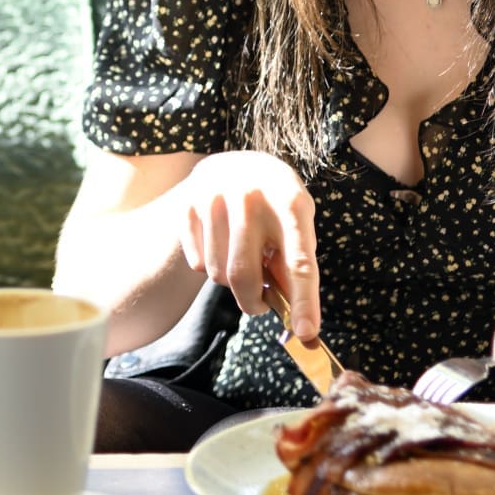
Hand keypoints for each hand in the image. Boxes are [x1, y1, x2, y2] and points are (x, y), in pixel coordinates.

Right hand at [175, 150, 320, 337]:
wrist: (236, 162)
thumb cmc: (276, 202)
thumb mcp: (296, 221)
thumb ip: (295, 262)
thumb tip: (295, 314)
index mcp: (290, 202)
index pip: (299, 262)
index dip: (304, 300)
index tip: (306, 332)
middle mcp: (251, 198)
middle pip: (244, 275)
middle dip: (252, 302)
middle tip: (259, 305)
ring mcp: (215, 199)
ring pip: (217, 274)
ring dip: (230, 282)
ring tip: (241, 259)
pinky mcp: (189, 205)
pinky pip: (197, 263)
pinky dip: (210, 266)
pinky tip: (220, 244)